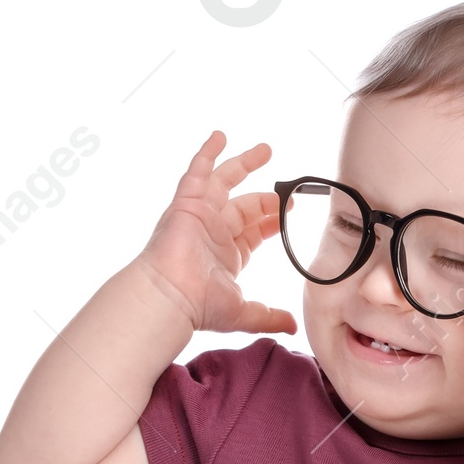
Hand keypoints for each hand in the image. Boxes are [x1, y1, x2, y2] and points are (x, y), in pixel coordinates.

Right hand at [136, 130, 297, 336]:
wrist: (172, 296)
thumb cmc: (200, 306)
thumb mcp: (244, 312)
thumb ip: (269, 316)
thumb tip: (292, 327)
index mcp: (228, 253)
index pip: (255, 230)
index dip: (272, 220)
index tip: (288, 212)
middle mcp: (215, 231)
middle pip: (246, 205)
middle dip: (267, 197)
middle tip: (286, 190)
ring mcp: (201, 214)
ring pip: (226, 182)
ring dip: (244, 164)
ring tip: (266, 150)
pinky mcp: (187, 202)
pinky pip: (197, 171)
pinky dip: (207, 153)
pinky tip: (220, 136)